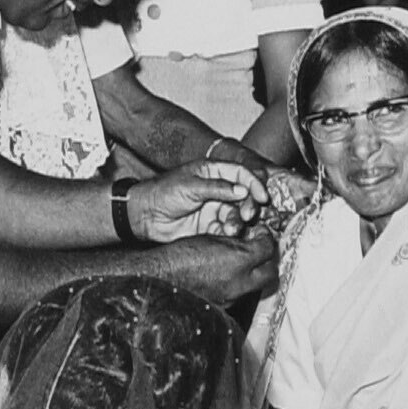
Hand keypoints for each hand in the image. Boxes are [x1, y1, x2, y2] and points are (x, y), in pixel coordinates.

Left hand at [128, 160, 268, 242]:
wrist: (144, 215)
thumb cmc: (163, 192)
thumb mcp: (191, 186)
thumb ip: (218, 188)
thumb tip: (243, 190)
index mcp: (213, 172)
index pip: (241, 174)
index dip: (254, 184)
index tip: (263, 196)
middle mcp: (216, 190)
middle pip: (243, 197)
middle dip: (248, 206)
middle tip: (247, 215)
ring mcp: (213, 208)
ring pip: (235, 215)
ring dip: (237, 222)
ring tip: (231, 229)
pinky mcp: (208, 226)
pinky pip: (225, 230)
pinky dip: (229, 234)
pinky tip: (226, 236)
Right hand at [157, 232, 280, 304]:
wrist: (161, 278)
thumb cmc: (181, 255)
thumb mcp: (211, 238)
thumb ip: (235, 241)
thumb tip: (249, 241)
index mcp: (239, 259)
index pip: (268, 248)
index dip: (266, 238)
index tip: (261, 234)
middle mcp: (240, 282)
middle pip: (271, 273)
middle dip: (269, 260)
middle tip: (261, 250)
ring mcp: (232, 297)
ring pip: (256, 285)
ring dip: (254, 273)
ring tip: (242, 263)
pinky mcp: (224, 306)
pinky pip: (240, 294)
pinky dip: (239, 284)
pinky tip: (227, 276)